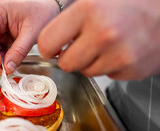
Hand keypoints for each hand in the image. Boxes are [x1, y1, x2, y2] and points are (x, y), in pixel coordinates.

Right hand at [0, 0, 59, 73]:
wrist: (54, 7)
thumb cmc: (45, 10)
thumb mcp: (32, 33)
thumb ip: (19, 51)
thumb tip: (8, 67)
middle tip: (2, 69)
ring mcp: (0, 26)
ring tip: (7, 67)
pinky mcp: (6, 33)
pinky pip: (0, 47)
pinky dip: (4, 56)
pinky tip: (9, 62)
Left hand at [38, 0, 159, 79]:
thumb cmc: (132, 2)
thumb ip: (70, 17)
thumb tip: (45, 40)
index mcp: (89, 10)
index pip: (46, 43)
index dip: (48, 47)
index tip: (53, 47)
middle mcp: (103, 33)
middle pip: (65, 64)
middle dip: (70, 57)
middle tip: (82, 45)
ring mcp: (120, 54)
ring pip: (86, 72)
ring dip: (92, 62)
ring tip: (108, 44)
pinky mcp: (133, 69)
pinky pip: (108, 76)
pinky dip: (111, 66)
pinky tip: (122, 50)